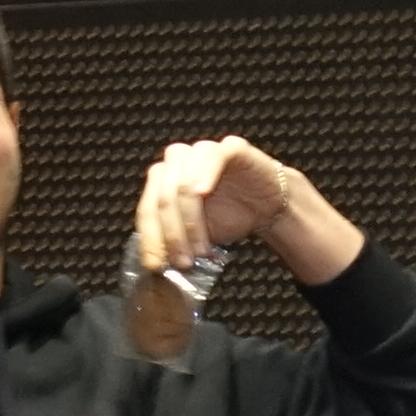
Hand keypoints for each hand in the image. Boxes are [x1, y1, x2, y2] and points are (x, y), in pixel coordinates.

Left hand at [136, 137, 363, 286]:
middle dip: (172, 235)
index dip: (151, 239)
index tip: (156, 266)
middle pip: (162, 198)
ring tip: (202, 248)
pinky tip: (203, 194)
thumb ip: (175, 242)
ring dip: (190, 221)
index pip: (147, 209)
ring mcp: (202, 152)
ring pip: (183, 183)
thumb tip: (157, 264)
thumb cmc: (230, 215)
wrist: (268, 204)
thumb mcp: (196, 236)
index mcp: (162, 181)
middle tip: (183, 262)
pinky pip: (213, 157)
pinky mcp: (230, 149)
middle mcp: (178, 163)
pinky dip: (205, 175)